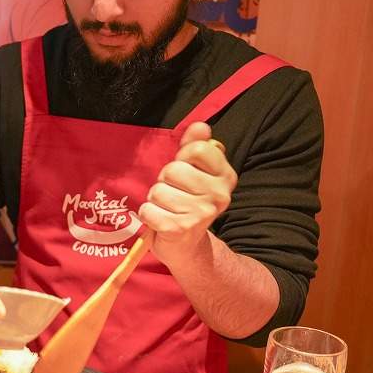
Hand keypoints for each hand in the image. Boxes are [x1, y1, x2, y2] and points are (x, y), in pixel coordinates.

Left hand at [138, 122, 236, 264]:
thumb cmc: (186, 202)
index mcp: (225, 177)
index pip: (197, 149)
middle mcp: (218, 195)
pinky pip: (148, 210)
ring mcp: (200, 214)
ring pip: (158, 190)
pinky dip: (148, 215)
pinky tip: (160, 221)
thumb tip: (200, 125)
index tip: (185, 171)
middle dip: (165, 180)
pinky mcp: (179, 229)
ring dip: (155, 199)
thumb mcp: (195, 173)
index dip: (182, 158)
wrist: (187, 246)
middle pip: (173, 169)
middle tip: (173, 193)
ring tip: (167, 208)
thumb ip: (195, 147)